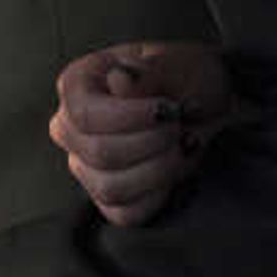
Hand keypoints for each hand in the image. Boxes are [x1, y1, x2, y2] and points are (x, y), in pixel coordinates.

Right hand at [48, 41, 245, 227]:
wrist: (207, 102)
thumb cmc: (185, 77)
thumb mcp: (175, 63)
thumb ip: (147, 73)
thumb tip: (119, 80)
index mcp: (77, 85)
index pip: (86, 114)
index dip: (131, 118)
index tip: (170, 109)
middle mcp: (70, 128)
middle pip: (100, 153)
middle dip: (154, 143)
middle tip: (182, 124)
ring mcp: (84, 166)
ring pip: (111, 188)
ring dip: (161, 169)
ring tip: (185, 144)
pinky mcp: (107, 198)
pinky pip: (126, 213)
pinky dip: (159, 194)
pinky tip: (175, 167)